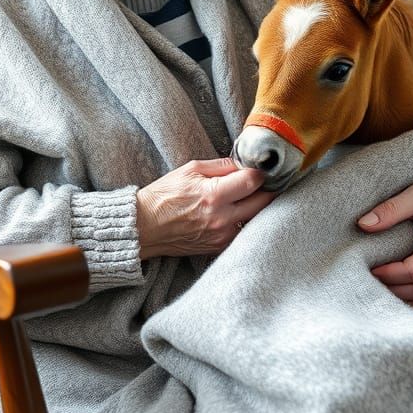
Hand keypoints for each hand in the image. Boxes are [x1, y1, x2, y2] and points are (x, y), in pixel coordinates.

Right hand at [136, 157, 274, 258]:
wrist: (145, 227)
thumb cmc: (164, 195)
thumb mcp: (190, 169)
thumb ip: (221, 166)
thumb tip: (244, 164)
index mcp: (214, 195)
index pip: (253, 182)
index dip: (260, 172)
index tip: (261, 168)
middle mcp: (222, 218)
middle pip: (263, 202)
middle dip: (267, 189)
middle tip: (265, 182)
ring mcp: (222, 236)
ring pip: (257, 219)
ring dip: (259, 207)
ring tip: (253, 196)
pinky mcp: (219, 247)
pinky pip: (243, 232)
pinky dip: (246, 221)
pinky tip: (240, 212)